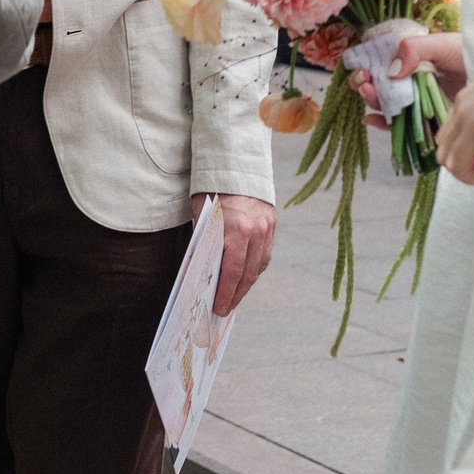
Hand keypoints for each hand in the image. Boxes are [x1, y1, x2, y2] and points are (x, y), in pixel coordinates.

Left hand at [191, 192, 275, 316]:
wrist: (233, 165)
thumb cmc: (210, 193)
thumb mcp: (202, 220)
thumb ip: (206, 246)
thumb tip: (205, 276)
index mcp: (236, 230)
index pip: (231, 273)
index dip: (225, 294)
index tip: (218, 308)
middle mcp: (255, 231)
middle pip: (248, 274)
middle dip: (236, 294)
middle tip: (225, 308)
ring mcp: (266, 227)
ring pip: (259, 266)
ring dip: (247, 283)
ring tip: (235, 296)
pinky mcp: (272, 223)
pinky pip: (265, 253)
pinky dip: (255, 267)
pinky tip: (246, 276)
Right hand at [349, 33, 469, 130]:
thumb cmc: (470, 55)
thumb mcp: (441, 44)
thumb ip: (413, 49)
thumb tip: (390, 71)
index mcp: (411, 61)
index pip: (380, 64)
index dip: (367, 66)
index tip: (363, 68)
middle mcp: (410, 82)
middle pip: (379, 85)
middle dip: (366, 84)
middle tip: (365, 82)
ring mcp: (417, 102)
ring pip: (386, 105)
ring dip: (372, 101)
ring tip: (370, 93)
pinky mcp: (425, 122)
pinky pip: (400, 126)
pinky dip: (383, 124)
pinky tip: (372, 119)